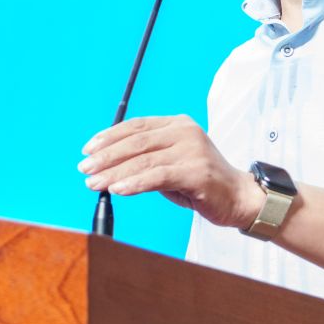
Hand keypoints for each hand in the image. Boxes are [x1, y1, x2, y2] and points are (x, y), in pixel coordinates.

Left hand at [79, 115, 260, 229]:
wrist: (239, 199)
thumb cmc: (201, 183)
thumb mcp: (170, 165)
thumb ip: (145, 160)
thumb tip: (107, 167)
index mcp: (177, 124)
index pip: (136, 125)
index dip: (109, 137)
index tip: (88, 150)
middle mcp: (185, 132)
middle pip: (136, 141)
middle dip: (106, 156)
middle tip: (84, 169)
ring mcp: (193, 150)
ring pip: (143, 160)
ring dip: (114, 172)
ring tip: (94, 183)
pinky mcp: (197, 172)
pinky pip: (158, 176)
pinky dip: (134, 183)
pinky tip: (117, 190)